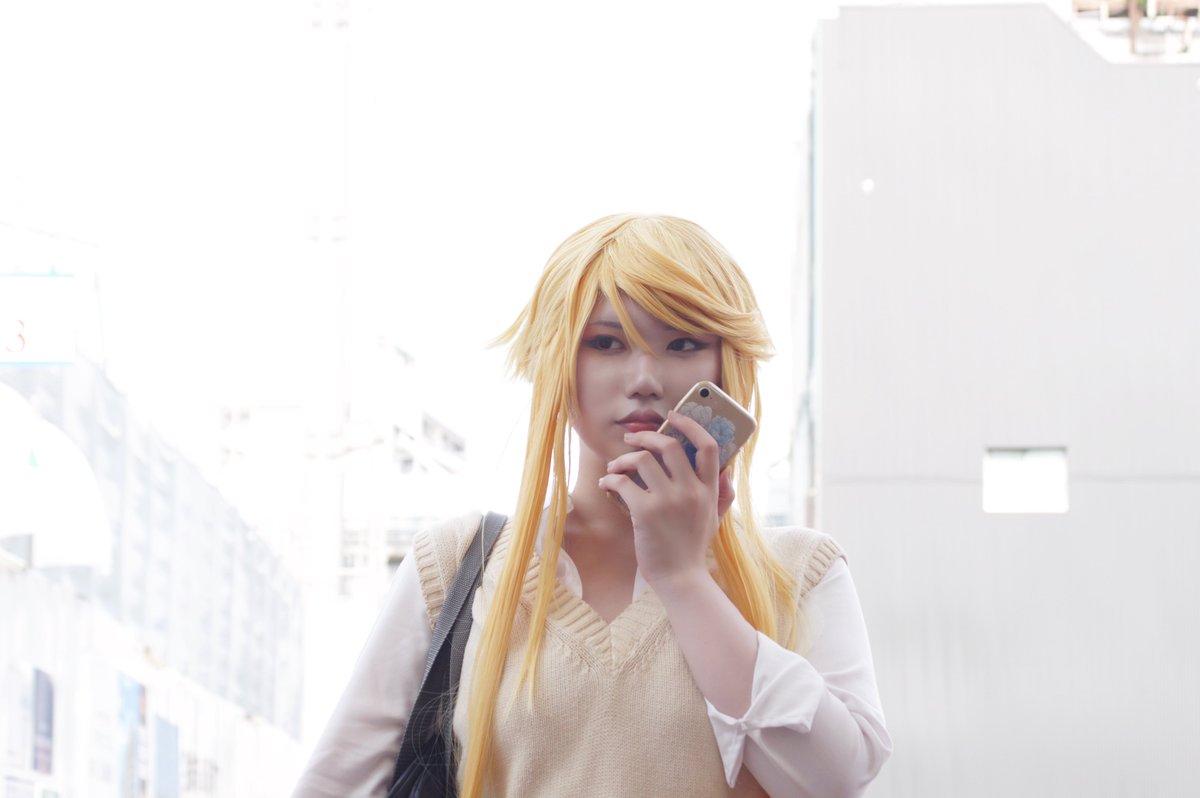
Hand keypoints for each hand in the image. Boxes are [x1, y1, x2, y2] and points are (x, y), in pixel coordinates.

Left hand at [597, 411, 735, 586]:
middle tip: (631, 439)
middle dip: (645, 437)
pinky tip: (606, 485)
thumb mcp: (715, 518)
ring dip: (622, 459)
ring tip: (614, 467)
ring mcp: (668, 501)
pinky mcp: (645, 512)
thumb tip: (726, 471)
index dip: (690, 425)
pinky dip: (610, 480)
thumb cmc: (692, 548)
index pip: (708, 446)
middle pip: (669, 445)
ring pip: (642, 459)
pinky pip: (622, 482)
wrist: (681, 578)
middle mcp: (691, 491)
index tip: (673, 417)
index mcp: (709, 490)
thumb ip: (722, 494)